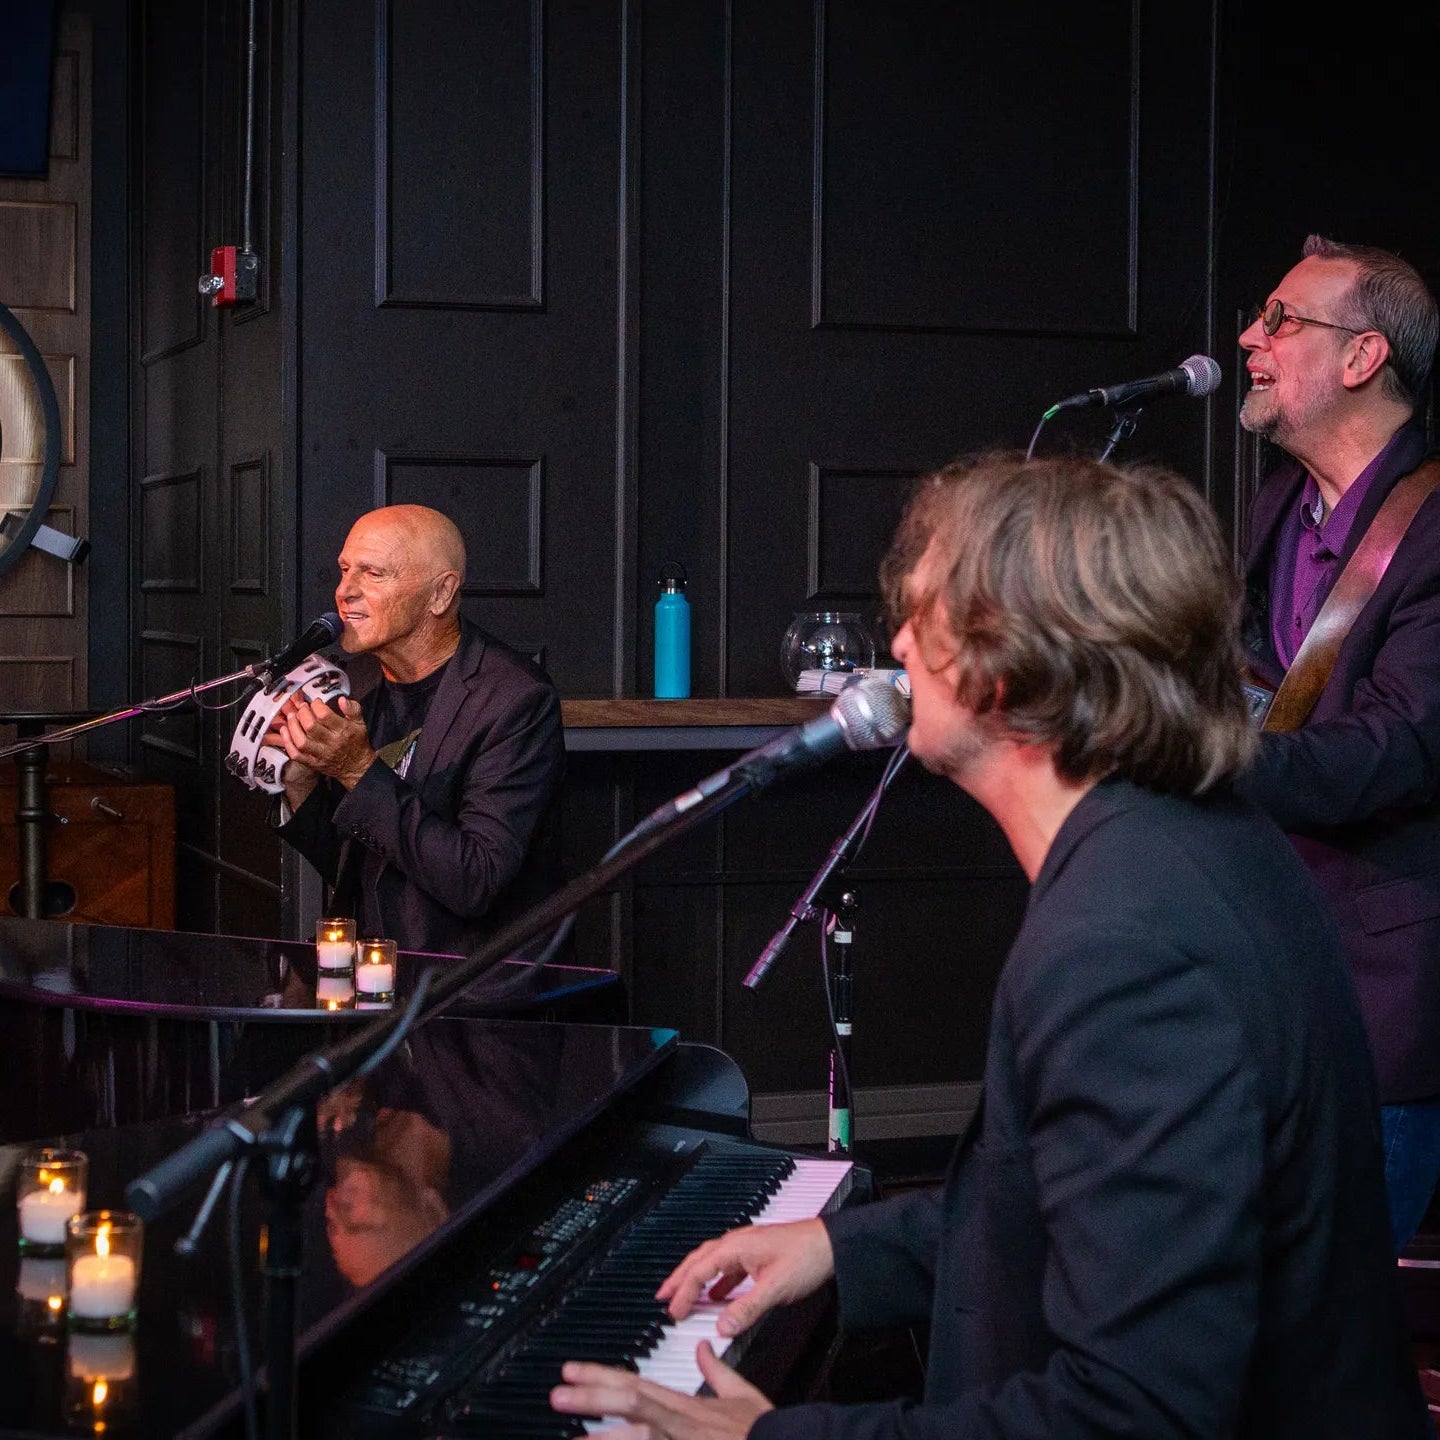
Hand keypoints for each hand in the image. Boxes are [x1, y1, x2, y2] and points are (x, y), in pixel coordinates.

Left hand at [269, 695, 375, 790]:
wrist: (357, 767)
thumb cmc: (357, 743)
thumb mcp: (360, 723)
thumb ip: (353, 709)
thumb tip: (342, 699)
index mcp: (343, 731)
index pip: (324, 715)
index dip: (316, 705)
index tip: (316, 702)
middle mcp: (331, 743)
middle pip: (310, 726)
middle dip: (303, 713)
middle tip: (302, 708)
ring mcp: (321, 754)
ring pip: (301, 741)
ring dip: (293, 727)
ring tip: (292, 717)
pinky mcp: (313, 763)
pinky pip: (296, 755)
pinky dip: (288, 743)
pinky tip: (285, 732)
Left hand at [550, 1342, 770, 1438]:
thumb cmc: (764, 1431)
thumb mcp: (741, 1395)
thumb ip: (717, 1371)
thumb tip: (704, 1347)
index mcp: (685, 1406)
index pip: (634, 1384)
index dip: (601, 1376)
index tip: (571, 1371)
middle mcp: (677, 1425)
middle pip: (628, 1404)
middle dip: (589, 1398)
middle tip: (556, 1394)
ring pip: (636, 1439)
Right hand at [657, 1218, 833, 1338]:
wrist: (831, 1244)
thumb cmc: (806, 1256)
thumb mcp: (774, 1288)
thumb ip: (746, 1309)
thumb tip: (722, 1327)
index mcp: (735, 1247)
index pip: (699, 1270)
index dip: (683, 1292)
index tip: (672, 1310)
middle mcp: (738, 1243)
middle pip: (699, 1261)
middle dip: (679, 1279)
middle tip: (663, 1296)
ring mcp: (748, 1248)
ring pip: (712, 1263)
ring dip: (696, 1279)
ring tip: (684, 1295)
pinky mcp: (758, 1254)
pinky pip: (728, 1268)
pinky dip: (717, 1282)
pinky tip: (719, 1295)